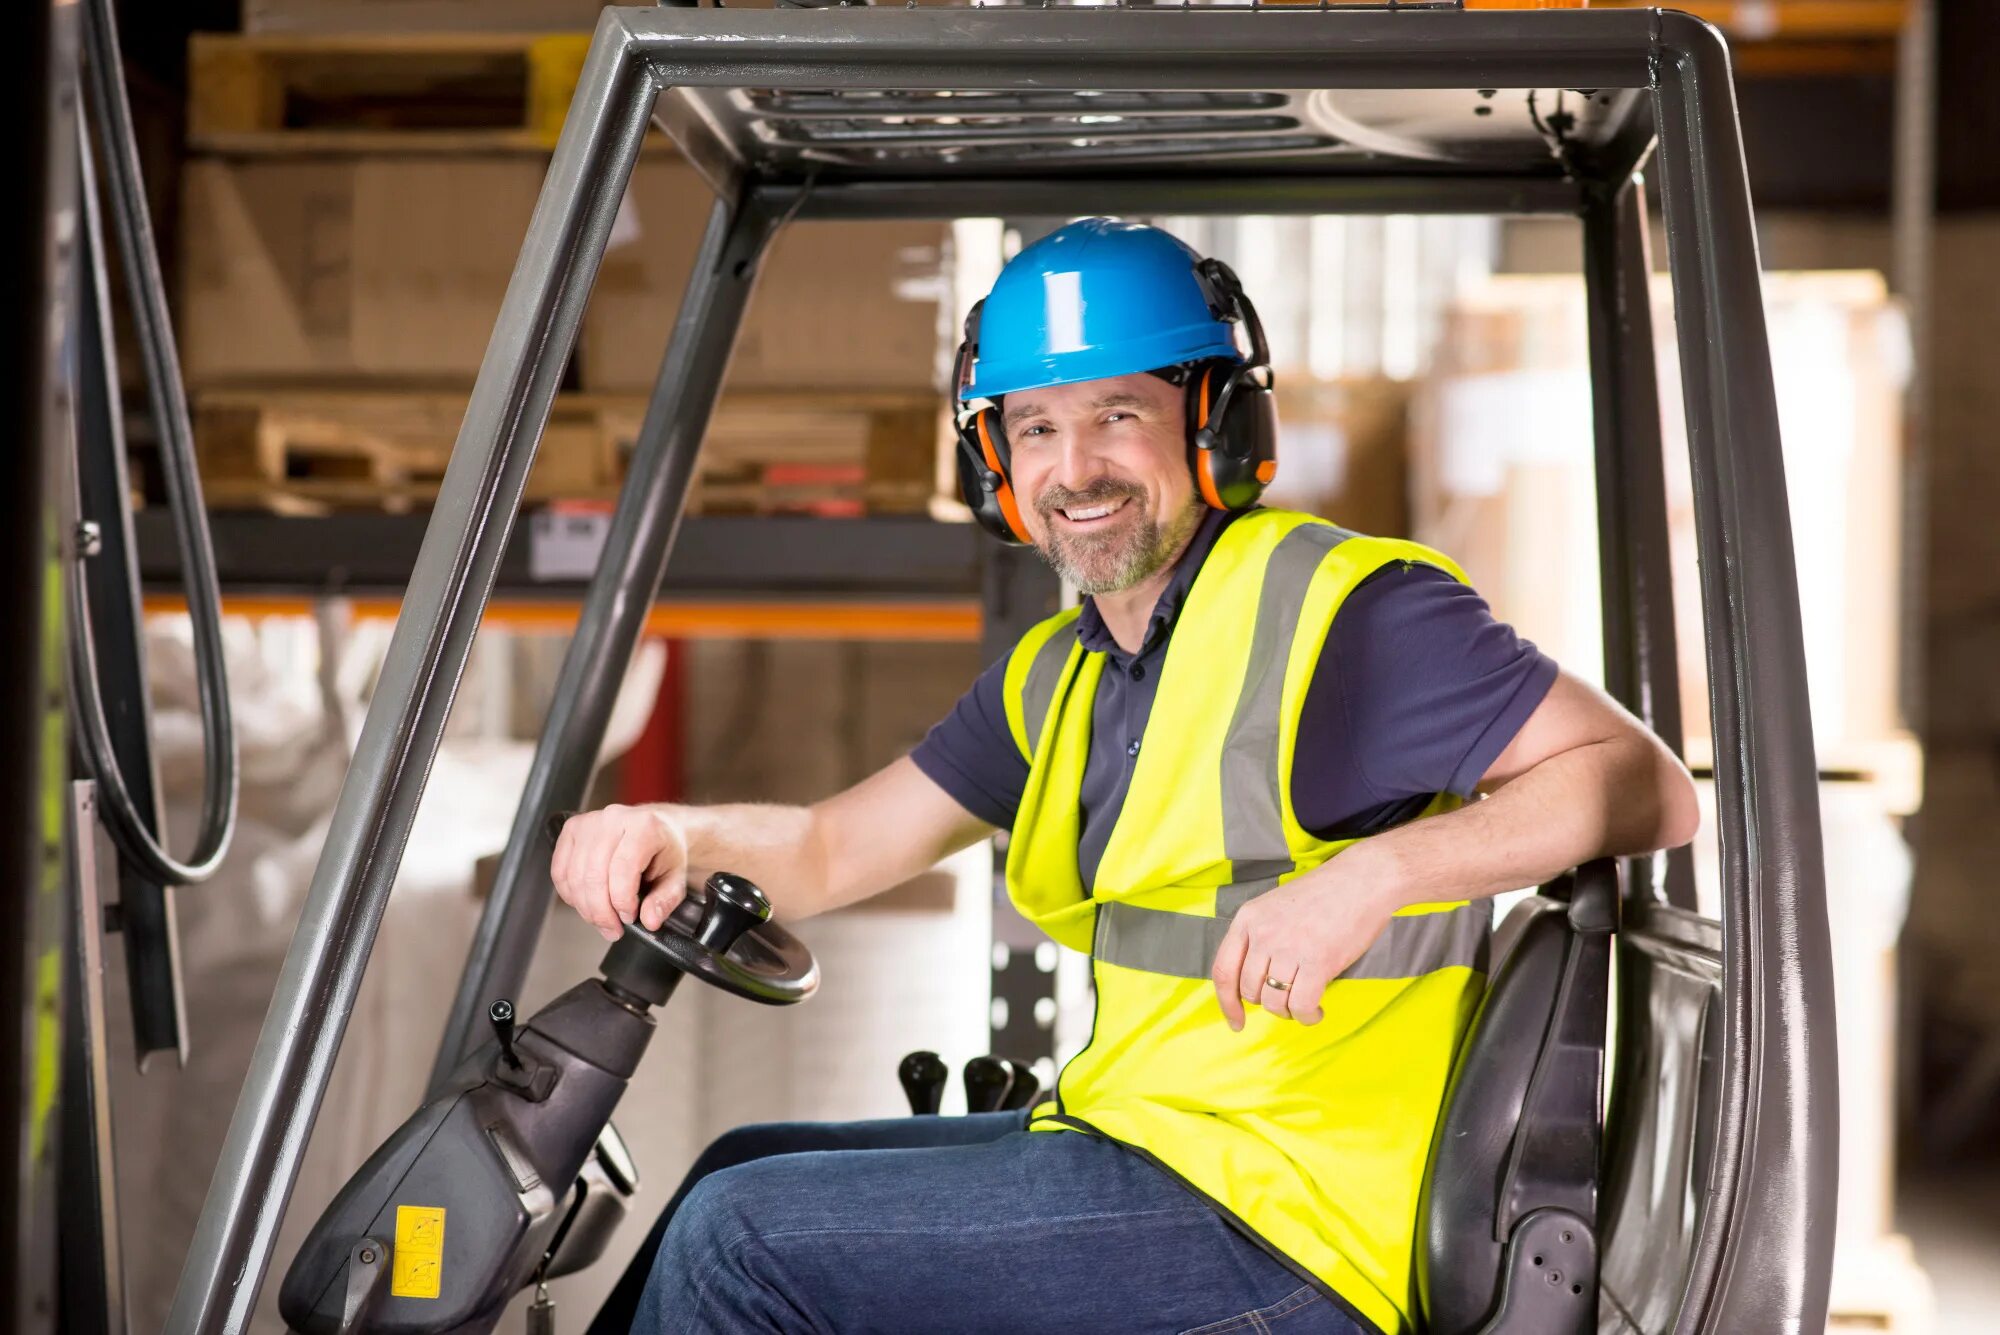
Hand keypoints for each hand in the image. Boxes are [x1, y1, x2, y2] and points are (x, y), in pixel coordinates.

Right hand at [550, 804, 689, 942]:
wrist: (655, 827)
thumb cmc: (663, 850)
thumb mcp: (676, 877)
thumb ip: (664, 901)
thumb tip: (649, 921)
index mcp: (644, 827)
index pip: (622, 868)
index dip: (621, 901)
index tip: (628, 918)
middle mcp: (613, 819)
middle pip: (594, 875)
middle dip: (601, 911)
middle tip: (613, 928)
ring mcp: (589, 822)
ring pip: (574, 876)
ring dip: (585, 907)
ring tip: (601, 920)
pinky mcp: (572, 829)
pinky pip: (560, 871)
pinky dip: (569, 894)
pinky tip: (585, 903)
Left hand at [1210, 867, 1399, 1030]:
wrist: (1362, 880)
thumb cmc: (1323, 895)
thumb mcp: (1275, 907)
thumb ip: (1259, 937)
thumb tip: (1253, 981)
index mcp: (1248, 918)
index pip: (1223, 970)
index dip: (1226, 1003)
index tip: (1236, 1022)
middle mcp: (1263, 933)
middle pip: (1249, 991)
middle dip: (1267, 1003)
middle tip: (1287, 998)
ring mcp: (1289, 947)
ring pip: (1273, 1002)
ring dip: (1288, 1011)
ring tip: (1304, 1002)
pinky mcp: (1318, 961)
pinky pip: (1301, 1005)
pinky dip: (1307, 1016)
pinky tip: (1316, 1010)